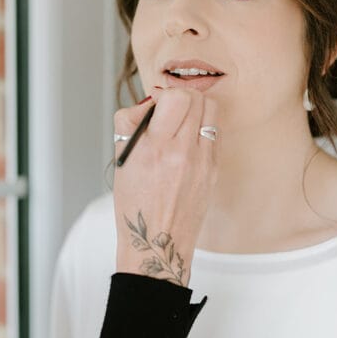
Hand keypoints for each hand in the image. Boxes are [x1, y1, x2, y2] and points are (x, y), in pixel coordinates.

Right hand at [113, 88, 218, 285]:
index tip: (156, 104)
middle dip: (181, 97)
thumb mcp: (122, 161)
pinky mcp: (214, 170)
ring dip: (195, 109)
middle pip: (196, 98)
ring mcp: (203, 161)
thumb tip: (151, 102)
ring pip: (211, 110)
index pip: (174, 98)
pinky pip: (214, 132)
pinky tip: (189, 143)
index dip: (164, 94)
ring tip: (181, 123)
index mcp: (153, 149)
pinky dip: (202, 130)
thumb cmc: (135, 204)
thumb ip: (132, 124)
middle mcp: (181, 152)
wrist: (158, 243)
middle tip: (170, 109)